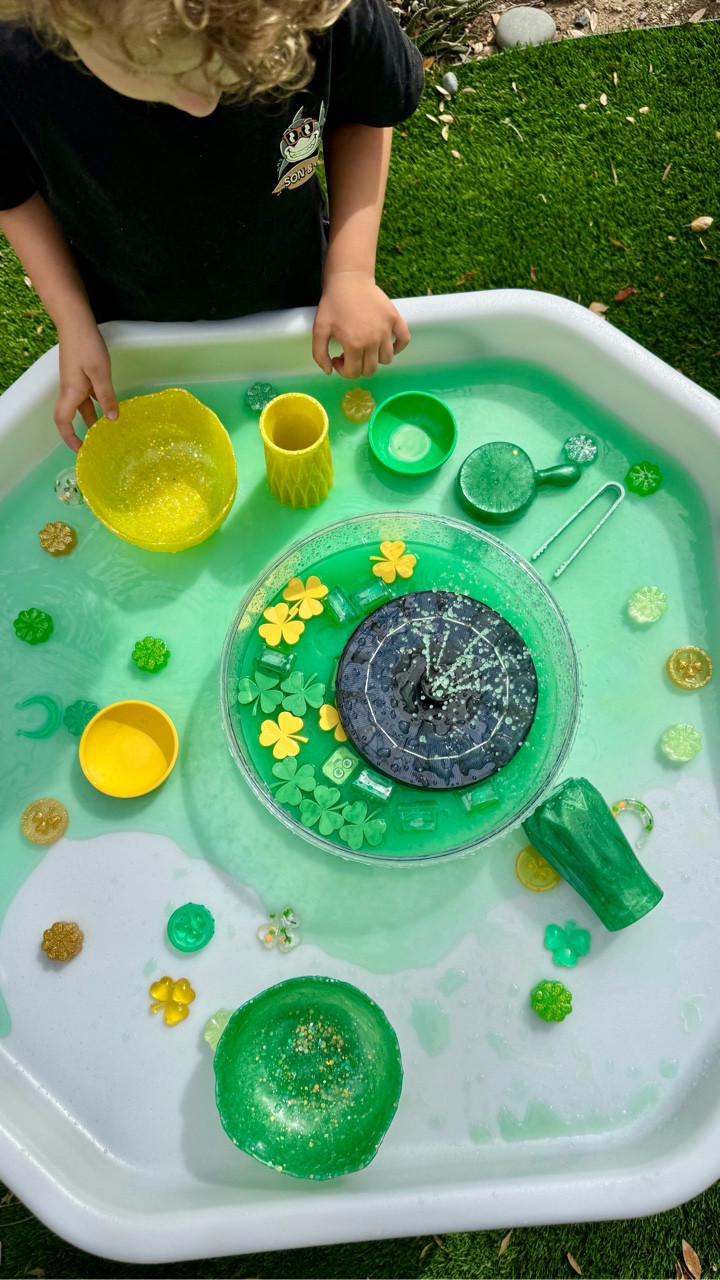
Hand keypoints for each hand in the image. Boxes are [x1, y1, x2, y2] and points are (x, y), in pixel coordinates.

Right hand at [54, 317, 117, 450]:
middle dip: (80, 432)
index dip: (69, 437)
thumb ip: (106, 397)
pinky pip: (86, 395)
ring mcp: (74, 382)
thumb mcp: (100, 373)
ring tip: (106, 431)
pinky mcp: (80, 374)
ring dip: (91, 419)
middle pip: (71, 416)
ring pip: (81, 406)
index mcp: (71, 392)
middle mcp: (70, 390)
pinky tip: (109, 408)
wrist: (75, 322)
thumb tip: (112, 419)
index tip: (80, 450)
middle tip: (94, 446)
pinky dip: (95, 405)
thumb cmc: (86, 346)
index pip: (62, 421)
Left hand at [312, 272, 409, 377]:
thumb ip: (319, 354)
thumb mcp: (319, 329)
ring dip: (375, 359)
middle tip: (351, 354)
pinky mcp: (395, 319)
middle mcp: (373, 340)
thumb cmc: (333, 304)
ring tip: (366, 348)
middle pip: (370, 369)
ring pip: (387, 359)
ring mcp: (386, 330)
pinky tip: (386, 344)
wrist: (349, 279)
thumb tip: (329, 371)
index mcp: (354, 344)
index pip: (353, 372)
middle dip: (358, 367)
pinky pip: (404, 340)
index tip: (338, 358)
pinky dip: (398, 347)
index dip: (343, 370)